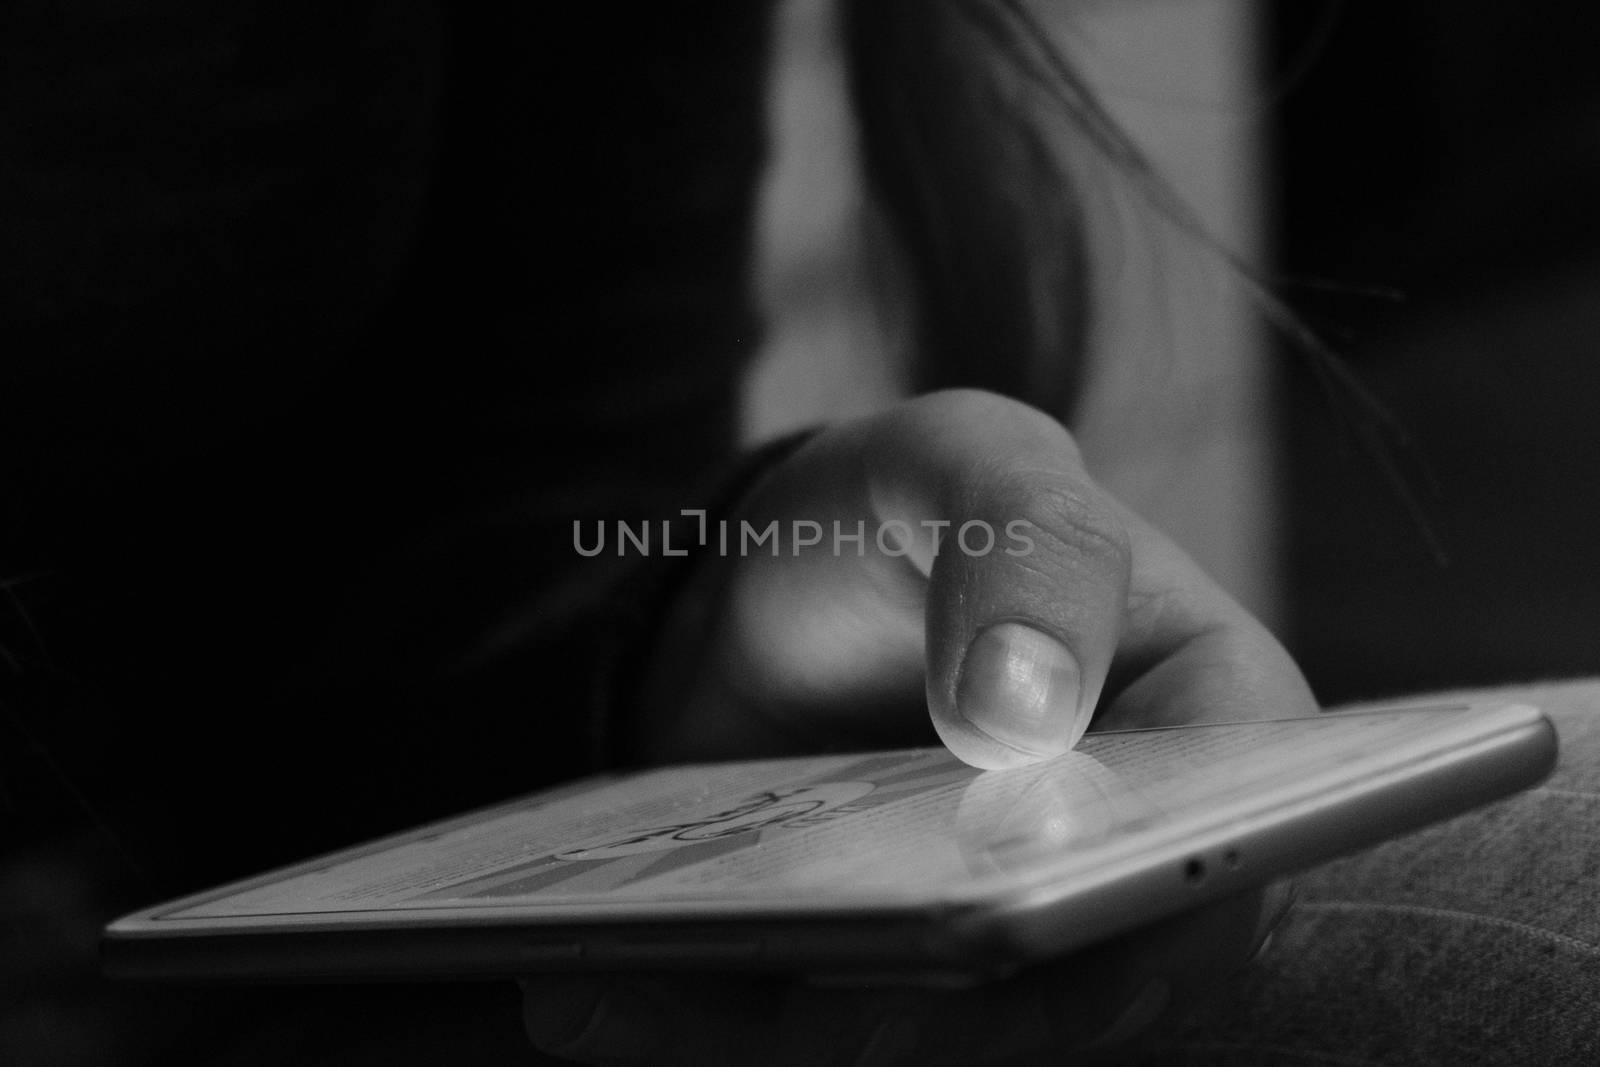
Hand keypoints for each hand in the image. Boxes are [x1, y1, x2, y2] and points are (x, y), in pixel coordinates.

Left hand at [526, 390, 1314, 1062]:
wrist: (755, 592)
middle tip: (838, 1017)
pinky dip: (716, 1024)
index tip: (1037, 917)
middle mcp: (1115, 841)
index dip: (1173, 891)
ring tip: (666, 996)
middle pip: (1103, 973)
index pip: (1249, 819)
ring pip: (959, 1030)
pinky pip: (819, 1024)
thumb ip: (1025, 542)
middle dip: (981, 1015)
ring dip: (826, 1037)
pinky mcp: (885, 974)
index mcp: (1195, 711)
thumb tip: (1025, 709)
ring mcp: (996, 920)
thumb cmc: (889, 510)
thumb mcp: (955, 459)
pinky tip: (592, 996)